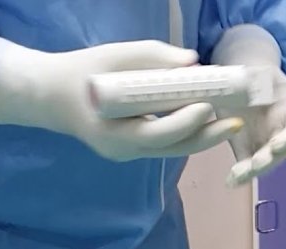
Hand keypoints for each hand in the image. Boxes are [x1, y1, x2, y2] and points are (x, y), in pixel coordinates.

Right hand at [0, 39, 243, 161]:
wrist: (50, 96)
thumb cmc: (82, 72)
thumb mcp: (113, 57)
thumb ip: (153, 58)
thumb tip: (192, 61)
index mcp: (111, 131)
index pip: (156, 133)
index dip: (185, 122)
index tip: (208, 105)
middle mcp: (122, 150)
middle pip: (172, 148)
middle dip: (207, 136)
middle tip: (235, 121)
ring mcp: (129, 154)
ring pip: (173, 149)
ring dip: (203, 137)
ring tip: (231, 121)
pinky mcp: (135, 149)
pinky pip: (166, 144)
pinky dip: (188, 132)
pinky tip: (210, 120)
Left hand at [224, 65, 285, 185]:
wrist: (241, 83)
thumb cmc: (256, 75)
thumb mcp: (259, 72)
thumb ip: (256, 79)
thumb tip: (248, 77)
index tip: (277, 145)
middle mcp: (283, 131)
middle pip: (281, 151)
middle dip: (268, 159)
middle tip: (255, 165)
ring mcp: (266, 143)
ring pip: (264, 162)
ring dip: (252, 170)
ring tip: (237, 176)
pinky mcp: (248, 149)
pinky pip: (246, 163)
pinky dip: (239, 174)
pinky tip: (231, 181)